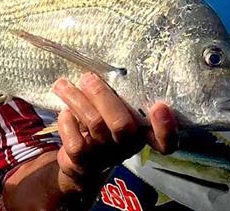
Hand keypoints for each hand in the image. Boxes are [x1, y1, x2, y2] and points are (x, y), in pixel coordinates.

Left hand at [52, 73, 177, 192]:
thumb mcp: (115, 112)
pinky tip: (64, 113)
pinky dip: (67, 122)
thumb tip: (108, 64)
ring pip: (94, 124)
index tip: (160, 106)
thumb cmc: (102, 126)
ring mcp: (106, 155)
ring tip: (63, 85)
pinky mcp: (84, 162)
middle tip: (87, 78)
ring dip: (76, 100)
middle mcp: (128, 146)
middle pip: (121, 123)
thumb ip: (118, 95)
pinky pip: (75, 142)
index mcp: (142, 133)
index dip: (167, 128)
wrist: (81, 164)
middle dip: (102, 95)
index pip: (166, 142)